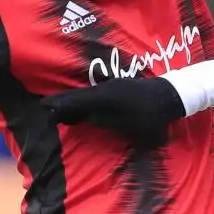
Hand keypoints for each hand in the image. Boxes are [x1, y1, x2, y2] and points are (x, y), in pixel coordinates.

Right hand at [41, 75, 185, 140]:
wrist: (170, 96)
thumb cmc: (153, 117)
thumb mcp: (130, 126)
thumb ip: (106, 122)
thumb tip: (87, 118)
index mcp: (107, 98)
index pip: (77, 101)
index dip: (61, 105)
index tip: (46, 109)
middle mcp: (106, 90)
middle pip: (78, 96)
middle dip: (61, 102)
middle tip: (44, 106)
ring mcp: (112, 87)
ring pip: (86, 95)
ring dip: (72, 102)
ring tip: (58, 108)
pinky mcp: (117, 88)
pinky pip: (94, 94)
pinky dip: (84, 100)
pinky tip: (82, 107)